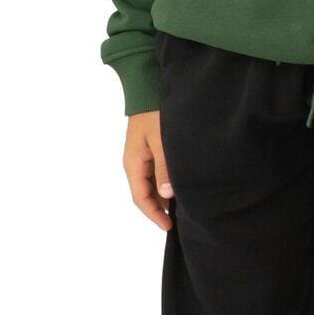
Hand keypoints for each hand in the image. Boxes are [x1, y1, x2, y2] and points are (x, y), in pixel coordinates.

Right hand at [124, 111, 173, 231]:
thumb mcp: (162, 142)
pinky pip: (154, 173)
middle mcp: (134, 162)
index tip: (169, 226)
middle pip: (144, 193)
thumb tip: (166, 196)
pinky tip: (177, 187)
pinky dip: (164, 183)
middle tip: (178, 219)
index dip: (154, 214)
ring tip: (180, 206)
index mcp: (133, 163)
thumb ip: (165, 169)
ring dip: (162, 197)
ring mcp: (140, 155)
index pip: (141, 197)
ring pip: (150, 184)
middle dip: (159, 208)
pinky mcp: (148, 149)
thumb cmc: (155, 112)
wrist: (148, 88)